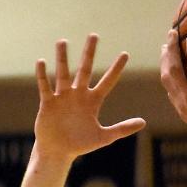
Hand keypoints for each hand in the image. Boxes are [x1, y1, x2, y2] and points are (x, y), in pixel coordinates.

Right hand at [34, 34, 145, 161]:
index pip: (108, 81)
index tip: (125, 54)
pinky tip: (42, 62)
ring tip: (63, 41)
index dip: (116, 68)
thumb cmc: (81, 144)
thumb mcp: (104, 137)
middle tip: (94, 35)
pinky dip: (43, 75)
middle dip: (89, 53)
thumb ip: (122, 128)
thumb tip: (143, 122)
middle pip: (85, 69)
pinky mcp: (48, 102)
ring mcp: (63, 96)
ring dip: (63, 58)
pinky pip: (45, 86)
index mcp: (93, 101)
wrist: (59, 151)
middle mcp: (78, 94)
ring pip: (63, 73)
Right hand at [160, 31, 186, 146]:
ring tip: (174, 33)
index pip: (168, 86)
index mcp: (181, 108)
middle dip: (165, 55)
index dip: (165, 70)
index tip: (166, 57)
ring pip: (174, 68)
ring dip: (173, 49)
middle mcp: (180, 101)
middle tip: (167, 40)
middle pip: (166, 74)